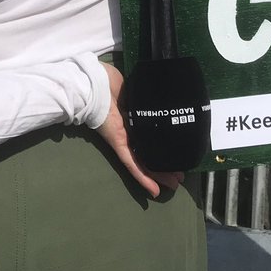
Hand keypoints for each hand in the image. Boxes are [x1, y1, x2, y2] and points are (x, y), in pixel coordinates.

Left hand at [94, 63, 183, 197]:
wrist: (91, 84)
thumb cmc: (106, 81)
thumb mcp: (129, 85)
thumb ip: (139, 92)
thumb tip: (152, 93)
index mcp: (131, 115)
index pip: (149, 133)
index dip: (162, 142)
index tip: (177, 148)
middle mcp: (128, 130)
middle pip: (149, 151)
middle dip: (164, 164)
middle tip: (179, 175)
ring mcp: (123, 139)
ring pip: (143, 162)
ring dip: (158, 175)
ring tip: (174, 185)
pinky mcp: (118, 144)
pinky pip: (131, 163)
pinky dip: (142, 177)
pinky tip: (154, 190)